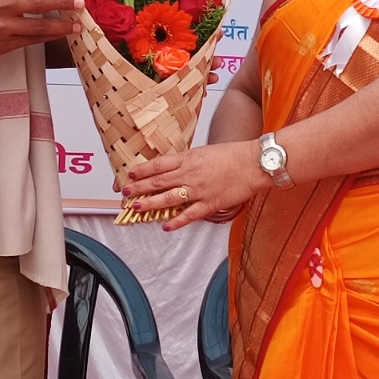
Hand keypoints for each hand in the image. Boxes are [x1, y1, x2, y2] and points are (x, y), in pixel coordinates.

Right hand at [0, 0, 83, 60]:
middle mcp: (3, 7)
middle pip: (39, 2)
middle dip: (62, 2)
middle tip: (79, 2)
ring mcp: (5, 27)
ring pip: (40, 25)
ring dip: (61, 25)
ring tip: (76, 24)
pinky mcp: (7, 44)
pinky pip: (33, 40)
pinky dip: (49, 37)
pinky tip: (60, 35)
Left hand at [122, 140, 268, 231]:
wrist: (253, 163)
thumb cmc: (231, 156)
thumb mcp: (204, 152)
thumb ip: (187, 161)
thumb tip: (171, 168)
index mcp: (188, 159)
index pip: (158, 164)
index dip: (142, 170)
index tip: (129, 175)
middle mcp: (190, 174)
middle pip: (158, 182)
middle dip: (139, 188)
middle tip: (125, 194)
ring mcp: (199, 190)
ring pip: (169, 198)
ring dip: (150, 204)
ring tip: (135, 208)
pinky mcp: (210, 203)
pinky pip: (190, 215)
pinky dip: (177, 221)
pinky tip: (166, 226)